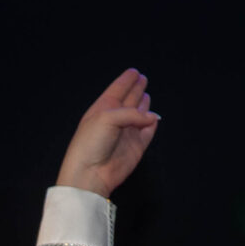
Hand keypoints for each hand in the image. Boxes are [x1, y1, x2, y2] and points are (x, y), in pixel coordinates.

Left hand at [57, 68, 158, 197]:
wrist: (90, 173)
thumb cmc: (91, 143)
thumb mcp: (107, 118)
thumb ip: (132, 113)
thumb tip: (152, 117)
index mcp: (103, 108)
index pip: (117, 90)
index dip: (126, 80)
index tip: (133, 72)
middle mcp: (115, 119)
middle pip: (129, 99)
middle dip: (135, 89)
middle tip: (142, 79)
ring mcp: (126, 133)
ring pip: (139, 115)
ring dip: (143, 105)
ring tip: (146, 95)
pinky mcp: (136, 147)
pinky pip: (147, 132)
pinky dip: (151, 124)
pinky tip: (154, 117)